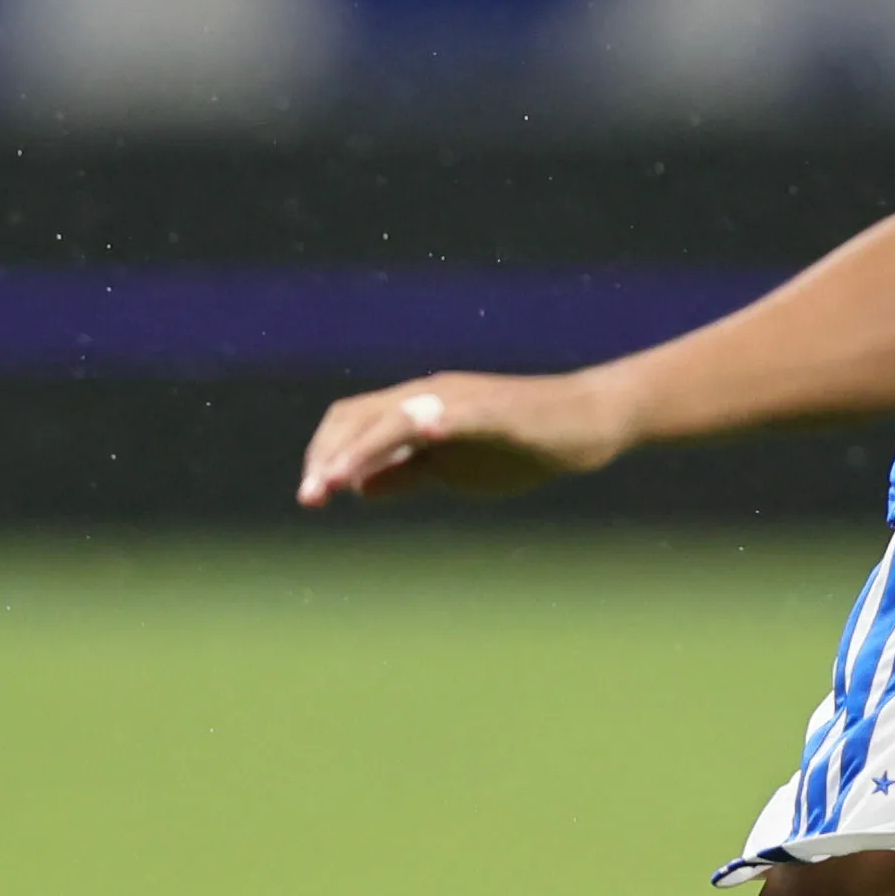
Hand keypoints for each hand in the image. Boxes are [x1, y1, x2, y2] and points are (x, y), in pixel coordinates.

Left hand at [299, 368, 632, 505]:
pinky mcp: (491, 412)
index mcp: (419, 409)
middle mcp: (431, 396)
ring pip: (391, 417)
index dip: (324, 454)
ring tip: (329, 482)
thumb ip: (408, 472)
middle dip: (325, 455)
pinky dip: (419, 431)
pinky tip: (405, 449)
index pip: (353, 421)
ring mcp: (460, 401)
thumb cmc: (525, 443)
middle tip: (307, 499)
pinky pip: (446, 419)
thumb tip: (359, 487)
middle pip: (359, 415)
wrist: (588, 423)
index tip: (310, 496)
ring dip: (355, 451)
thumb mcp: (455, 466)